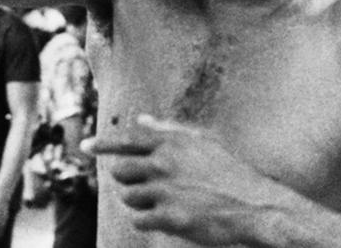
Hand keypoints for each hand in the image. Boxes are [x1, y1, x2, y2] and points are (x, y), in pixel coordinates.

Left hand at [84, 114, 292, 244]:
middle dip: (130, 181)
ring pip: (127, 197)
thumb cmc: (230, 173)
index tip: (84, 146)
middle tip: (151, 188)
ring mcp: (165, 190)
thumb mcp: (203, 143)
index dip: (103, 144)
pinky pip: (138, 219)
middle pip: (120, 171)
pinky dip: (147, 221)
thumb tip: (141, 118)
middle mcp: (164, 163)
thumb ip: (168, 131)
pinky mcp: (169, 216)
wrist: (256, 207)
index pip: (126, 139)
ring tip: (164, 204)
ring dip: (140, 203)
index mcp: (171, 143)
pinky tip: (166, 218)